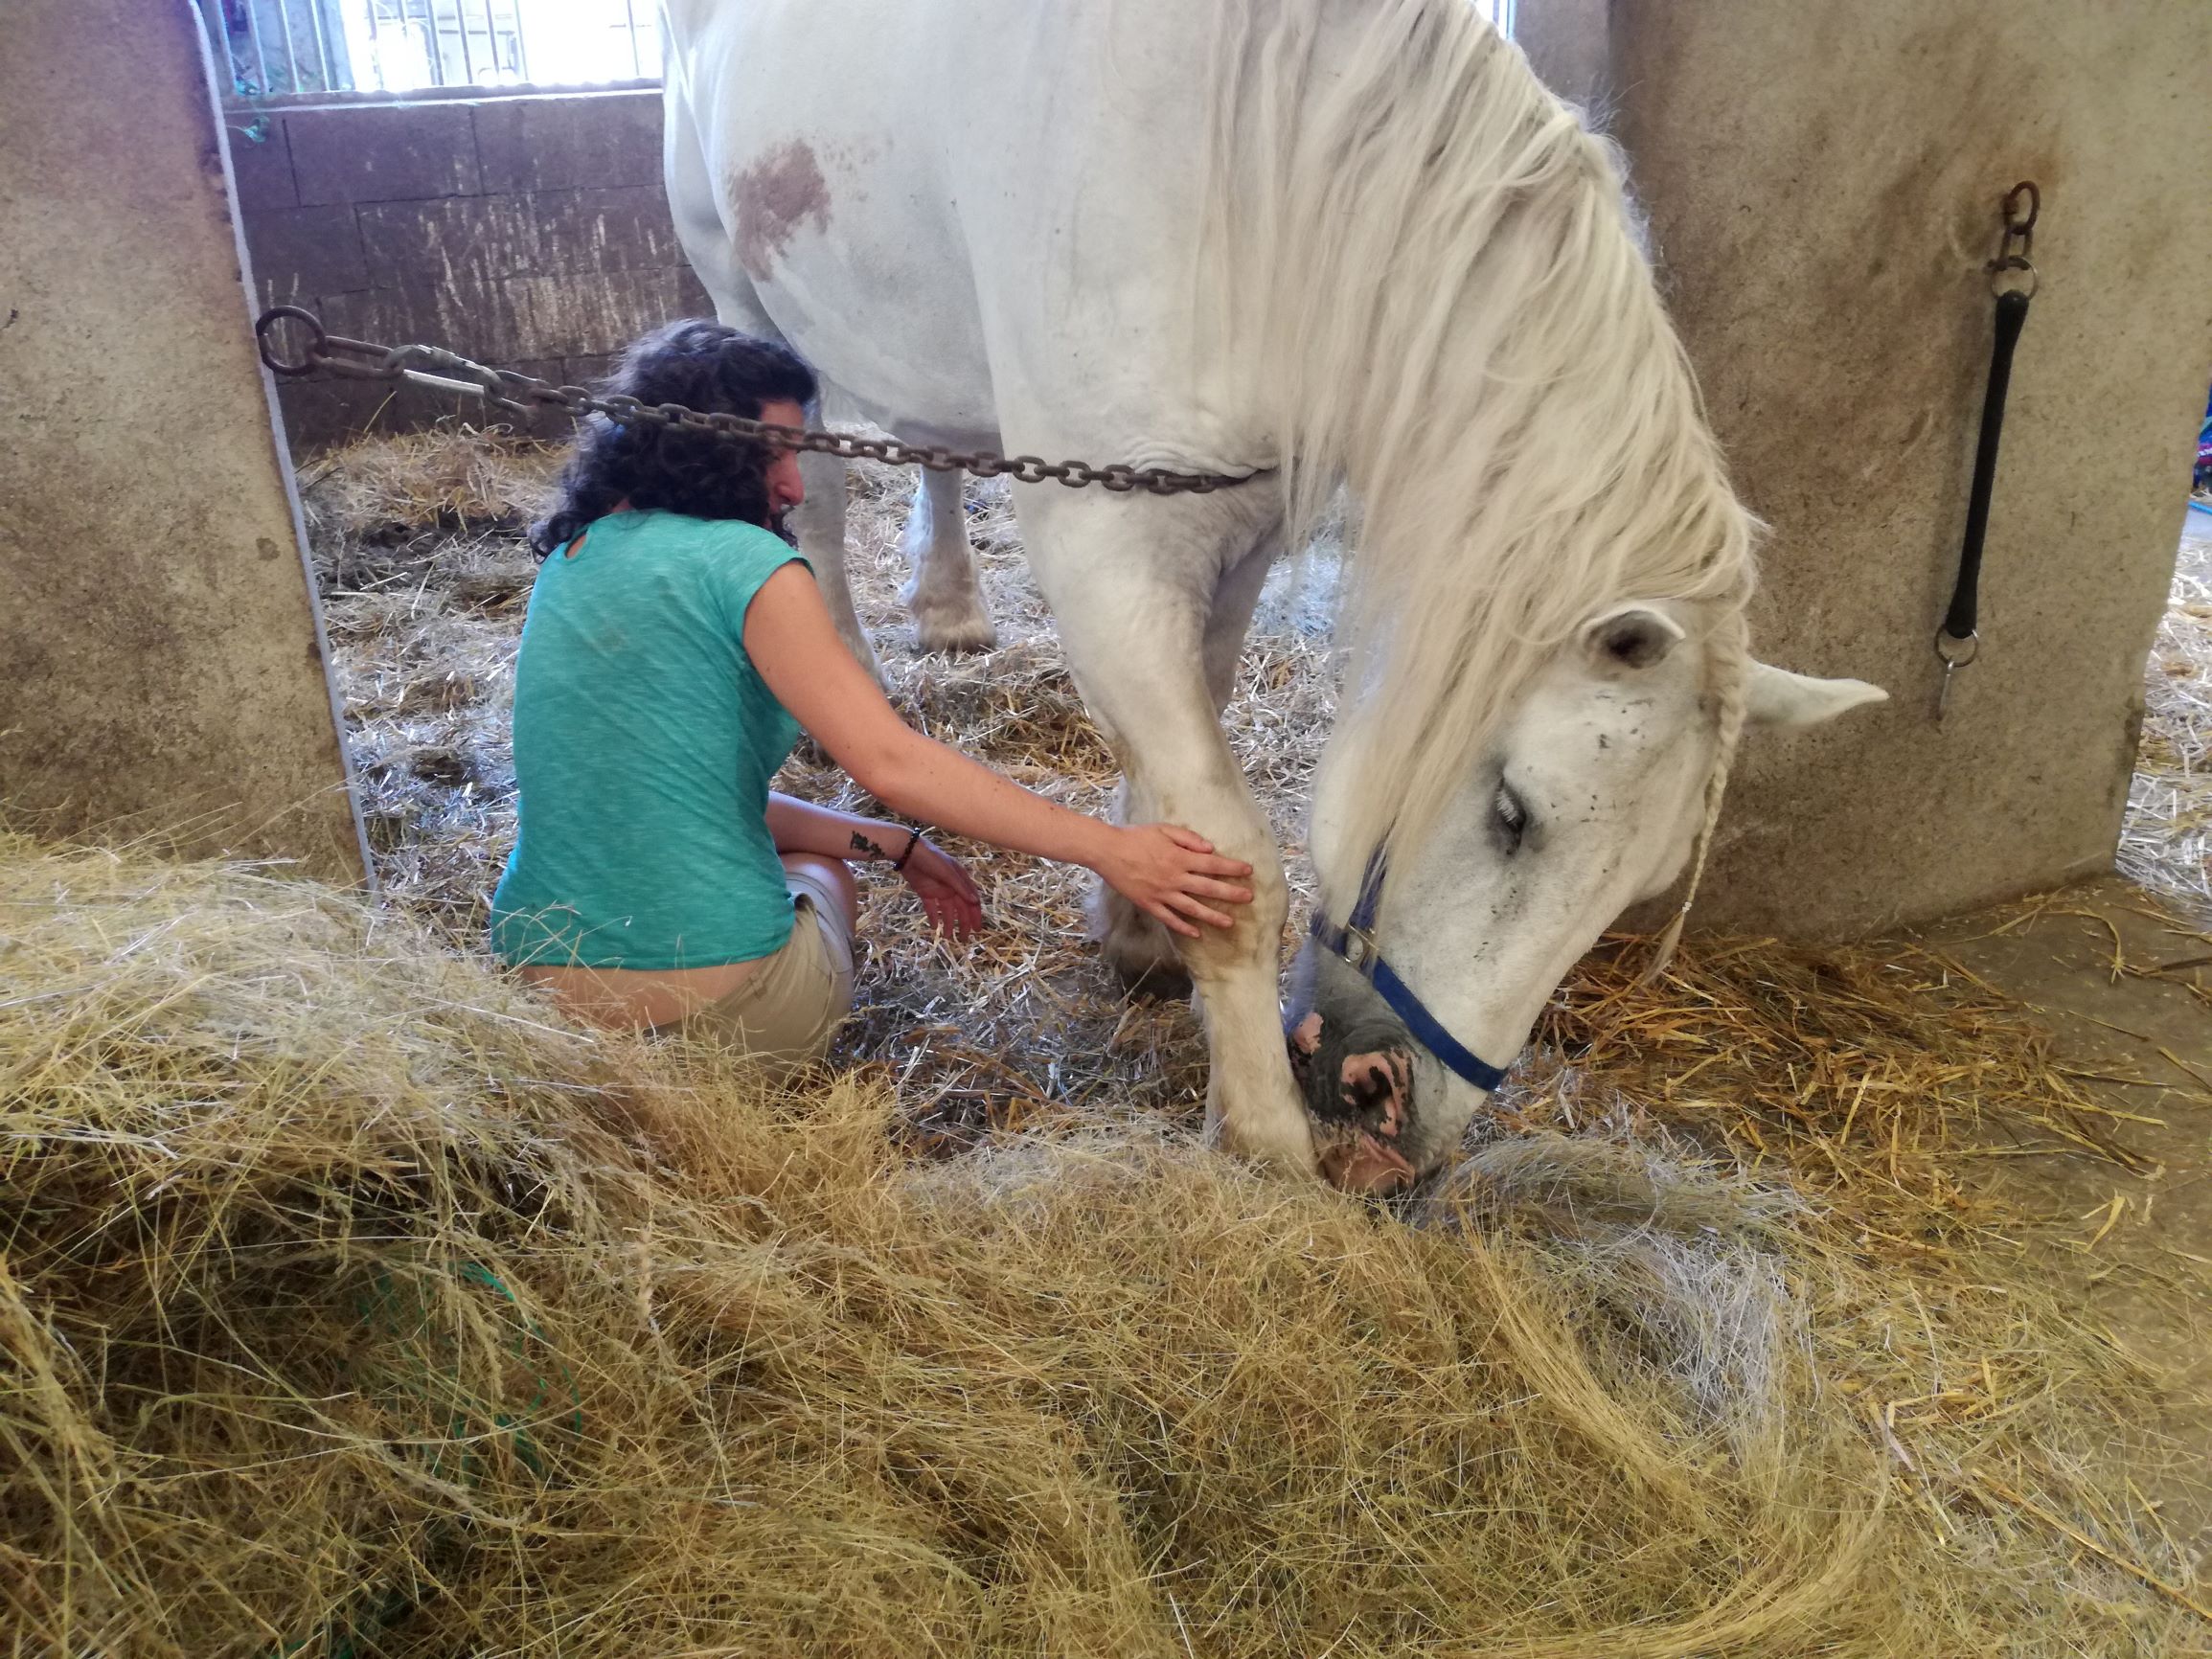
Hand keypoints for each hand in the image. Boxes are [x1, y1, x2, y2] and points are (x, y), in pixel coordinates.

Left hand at [898, 836, 984, 938]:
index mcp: (961, 881)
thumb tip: (975, 902)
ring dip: (948, 923)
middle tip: (963, 939)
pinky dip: (933, 917)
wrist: (908, 852)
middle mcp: (952, 887)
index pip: (971, 901)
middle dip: (963, 923)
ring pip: (946, 911)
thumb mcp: (948, 873)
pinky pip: (931, 908)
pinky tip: (934, 927)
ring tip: (947, 937)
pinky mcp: (926, 892)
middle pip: (960, 908)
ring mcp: (939, 890)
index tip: (977, 929)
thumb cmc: (932, 860)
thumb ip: (961, 888)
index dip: (975, 915)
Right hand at [1094, 825, 1254, 938]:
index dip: (1232, 868)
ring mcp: (1162, 893)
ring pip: (1192, 908)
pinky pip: (1169, 918)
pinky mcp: (1149, 903)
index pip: (1212, 864)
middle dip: (1230, 893)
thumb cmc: (1136, 837)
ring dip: (1212, 916)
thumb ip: (1188, 839)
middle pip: (1208, 888)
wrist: (1108, 851)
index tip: (1248, 871)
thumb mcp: (1164, 829)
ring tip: (1229, 923)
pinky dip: (1183, 927)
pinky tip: (1196, 933)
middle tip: (1248, 899)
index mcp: (1179, 858)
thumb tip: (1210, 849)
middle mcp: (1174, 877)